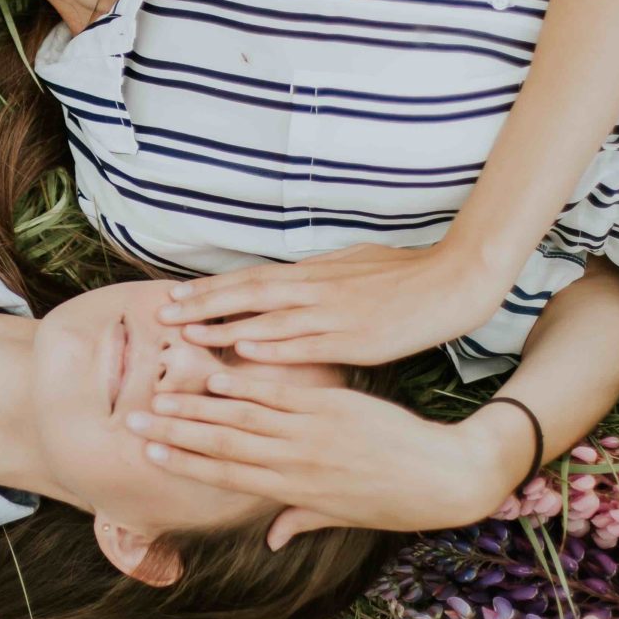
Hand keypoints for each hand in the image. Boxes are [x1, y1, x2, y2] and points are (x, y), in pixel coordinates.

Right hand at [127, 373, 520, 539]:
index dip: (182, 464)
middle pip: (221, 445)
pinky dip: (245, 383)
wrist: (442, 477)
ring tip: (160, 393)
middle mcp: (294, 461)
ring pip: (241, 416)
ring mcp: (311, 431)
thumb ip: (300, 518)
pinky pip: (278, 392)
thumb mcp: (343, 516)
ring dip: (195, 405)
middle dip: (173, 433)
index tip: (147, 456)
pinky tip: (215, 372)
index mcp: (293, 489)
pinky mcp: (331, 405)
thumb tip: (270, 538)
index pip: (226, 475)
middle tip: (132, 421)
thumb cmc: (393, 501)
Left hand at [155, 242, 508, 365]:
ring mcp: (333, 313)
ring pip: (269, 319)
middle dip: (204, 305)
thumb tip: (291, 279)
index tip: (175, 295)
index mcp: (315, 273)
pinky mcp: (355, 338)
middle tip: (164, 314)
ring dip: (226, 327)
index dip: (212, 288)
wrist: (453, 281)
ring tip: (188, 336)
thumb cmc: (406, 273)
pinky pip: (307, 343)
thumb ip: (320, 276)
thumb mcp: (355, 265)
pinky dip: (274, 346)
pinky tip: (245, 353)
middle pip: (248, 294)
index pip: (251, 278)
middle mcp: (316, 289)